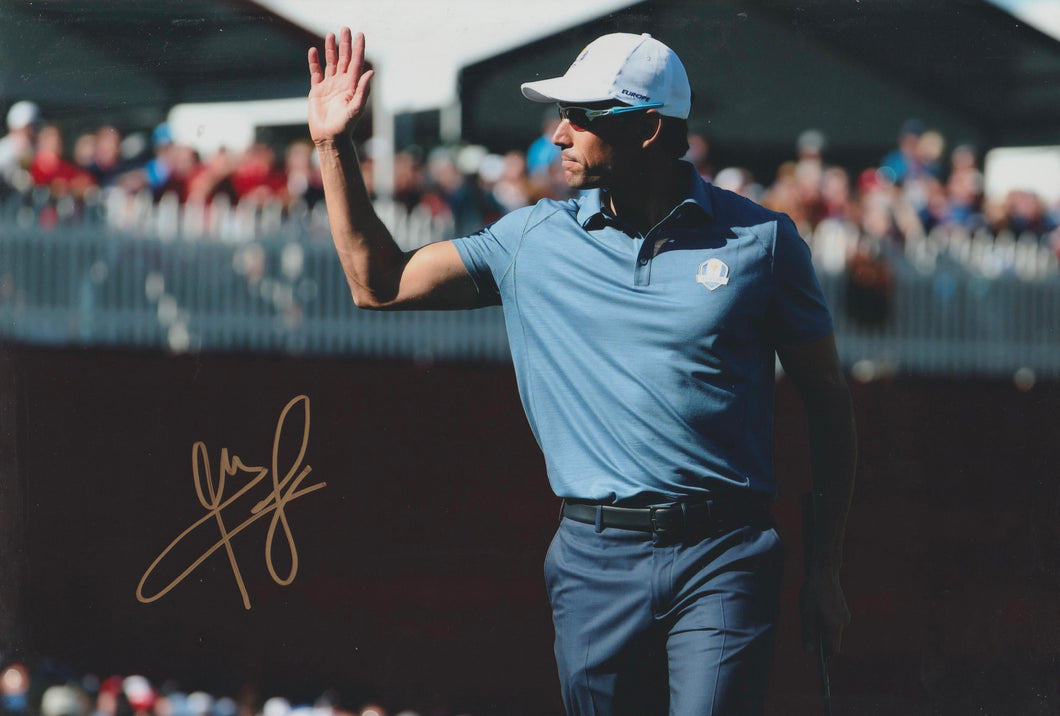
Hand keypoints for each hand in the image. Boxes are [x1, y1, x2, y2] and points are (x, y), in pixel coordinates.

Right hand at [307, 27, 374, 144]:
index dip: (358, 49)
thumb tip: (371, 72)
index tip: (360, 35)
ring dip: (330, 49)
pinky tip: (313, 51)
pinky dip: (314, 62)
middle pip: (344, 59)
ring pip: (330, 63)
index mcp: (352, 86)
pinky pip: (316, 73)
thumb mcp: (356, 108)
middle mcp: (342, 84)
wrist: (329, 138)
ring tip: (330, 34)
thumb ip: (363, 90)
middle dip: (345, 44)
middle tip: (345, 29)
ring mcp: (329, 86)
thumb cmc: (345, 126)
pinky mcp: (317, 91)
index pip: (356, 63)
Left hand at [799, 571, 849, 657]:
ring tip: (812, 612)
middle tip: (808, 626)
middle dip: (821, 639)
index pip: (832, 650)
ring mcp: (845, 615)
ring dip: (823, 628)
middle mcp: (843, 622)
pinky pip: (835, 621)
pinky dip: (826, 620)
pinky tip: (818, 607)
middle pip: (833, 640)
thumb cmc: (813, 593)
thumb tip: (809, 652)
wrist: (824, 572)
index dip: (823, 654)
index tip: (813, 651)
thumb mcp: (806, 614)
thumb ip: (808, 634)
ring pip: (833, 630)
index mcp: (834, 626)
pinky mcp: (844, 609)